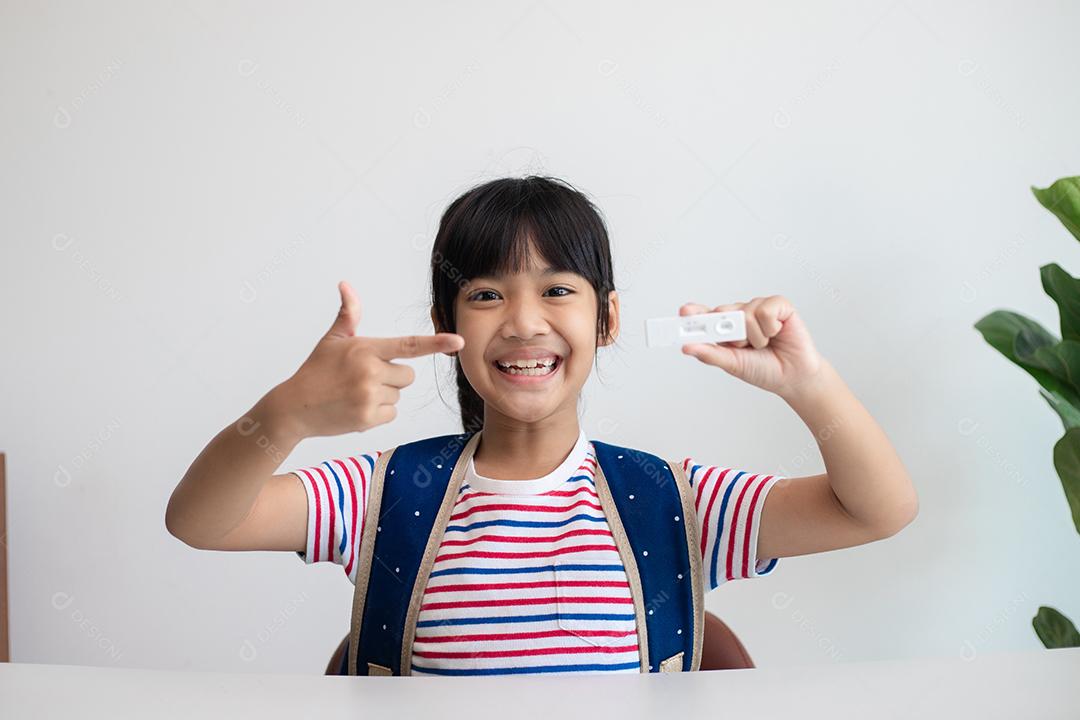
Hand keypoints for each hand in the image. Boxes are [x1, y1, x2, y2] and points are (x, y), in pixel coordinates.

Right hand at [274, 280, 464, 438]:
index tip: (459, 340)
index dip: (436, 343)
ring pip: (399, 395)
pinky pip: (392, 413)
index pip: (408, 345)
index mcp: (365, 348)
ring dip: (384, 395)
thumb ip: (348, 314)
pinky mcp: (368, 418)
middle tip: (364, 378)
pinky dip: (378, 413)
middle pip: (408, 376)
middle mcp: (370, 372)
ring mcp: (369, 396)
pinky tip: (356, 408)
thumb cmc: (315, 371)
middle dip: (393, 377)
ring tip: (355, 393)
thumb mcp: (332, 340)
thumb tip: (346, 285)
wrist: (293, 408)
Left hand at [680, 295, 823, 397]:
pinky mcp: (779, 305)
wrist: (793, 376)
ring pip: (745, 313)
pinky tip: (776, 333)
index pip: (705, 316)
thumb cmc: (762, 369)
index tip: (684, 312)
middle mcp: (740, 314)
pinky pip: (765, 310)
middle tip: (741, 345)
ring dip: (754, 336)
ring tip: (764, 344)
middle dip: (731, 333)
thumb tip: (686, 347)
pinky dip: (770, 327)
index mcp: (725, 328)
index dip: (695, 312)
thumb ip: (710, 354)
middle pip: (723, 312)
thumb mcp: (732, 364)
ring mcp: (758, 308)